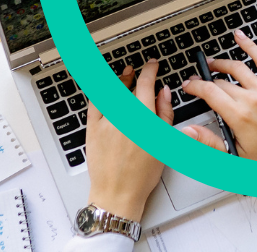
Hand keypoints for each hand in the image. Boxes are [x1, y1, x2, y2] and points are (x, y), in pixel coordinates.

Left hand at [85, 59, 177, 221]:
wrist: (117, 193)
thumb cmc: (141, 175)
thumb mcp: (163, 144)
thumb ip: (165, 114)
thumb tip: (164, 93)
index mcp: (143, 119)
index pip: (146, 84)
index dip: (150, 70)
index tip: (152, 64)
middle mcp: (123, 117)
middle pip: (128, 86)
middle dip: (134, 73)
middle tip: (138, 69)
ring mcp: (106, 121)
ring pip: (111, 91)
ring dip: (118, 79)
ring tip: (124, 75)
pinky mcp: (92, 129)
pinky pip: (95, 103)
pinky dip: (100, 92)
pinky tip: (105, 89)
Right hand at [180, 29, 256, 165]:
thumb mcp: (235, 154)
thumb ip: (209, 140)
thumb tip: (189, 131)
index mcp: (239, 116)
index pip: (209, 92)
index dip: (195, 87)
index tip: (188, 86)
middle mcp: (251, 99)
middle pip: (220, 82)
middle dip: (205, 80)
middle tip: (198, 80)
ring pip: (236, 67)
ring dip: (221, 63)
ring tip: (212, 64)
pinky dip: (250, 45)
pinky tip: (239, 37)